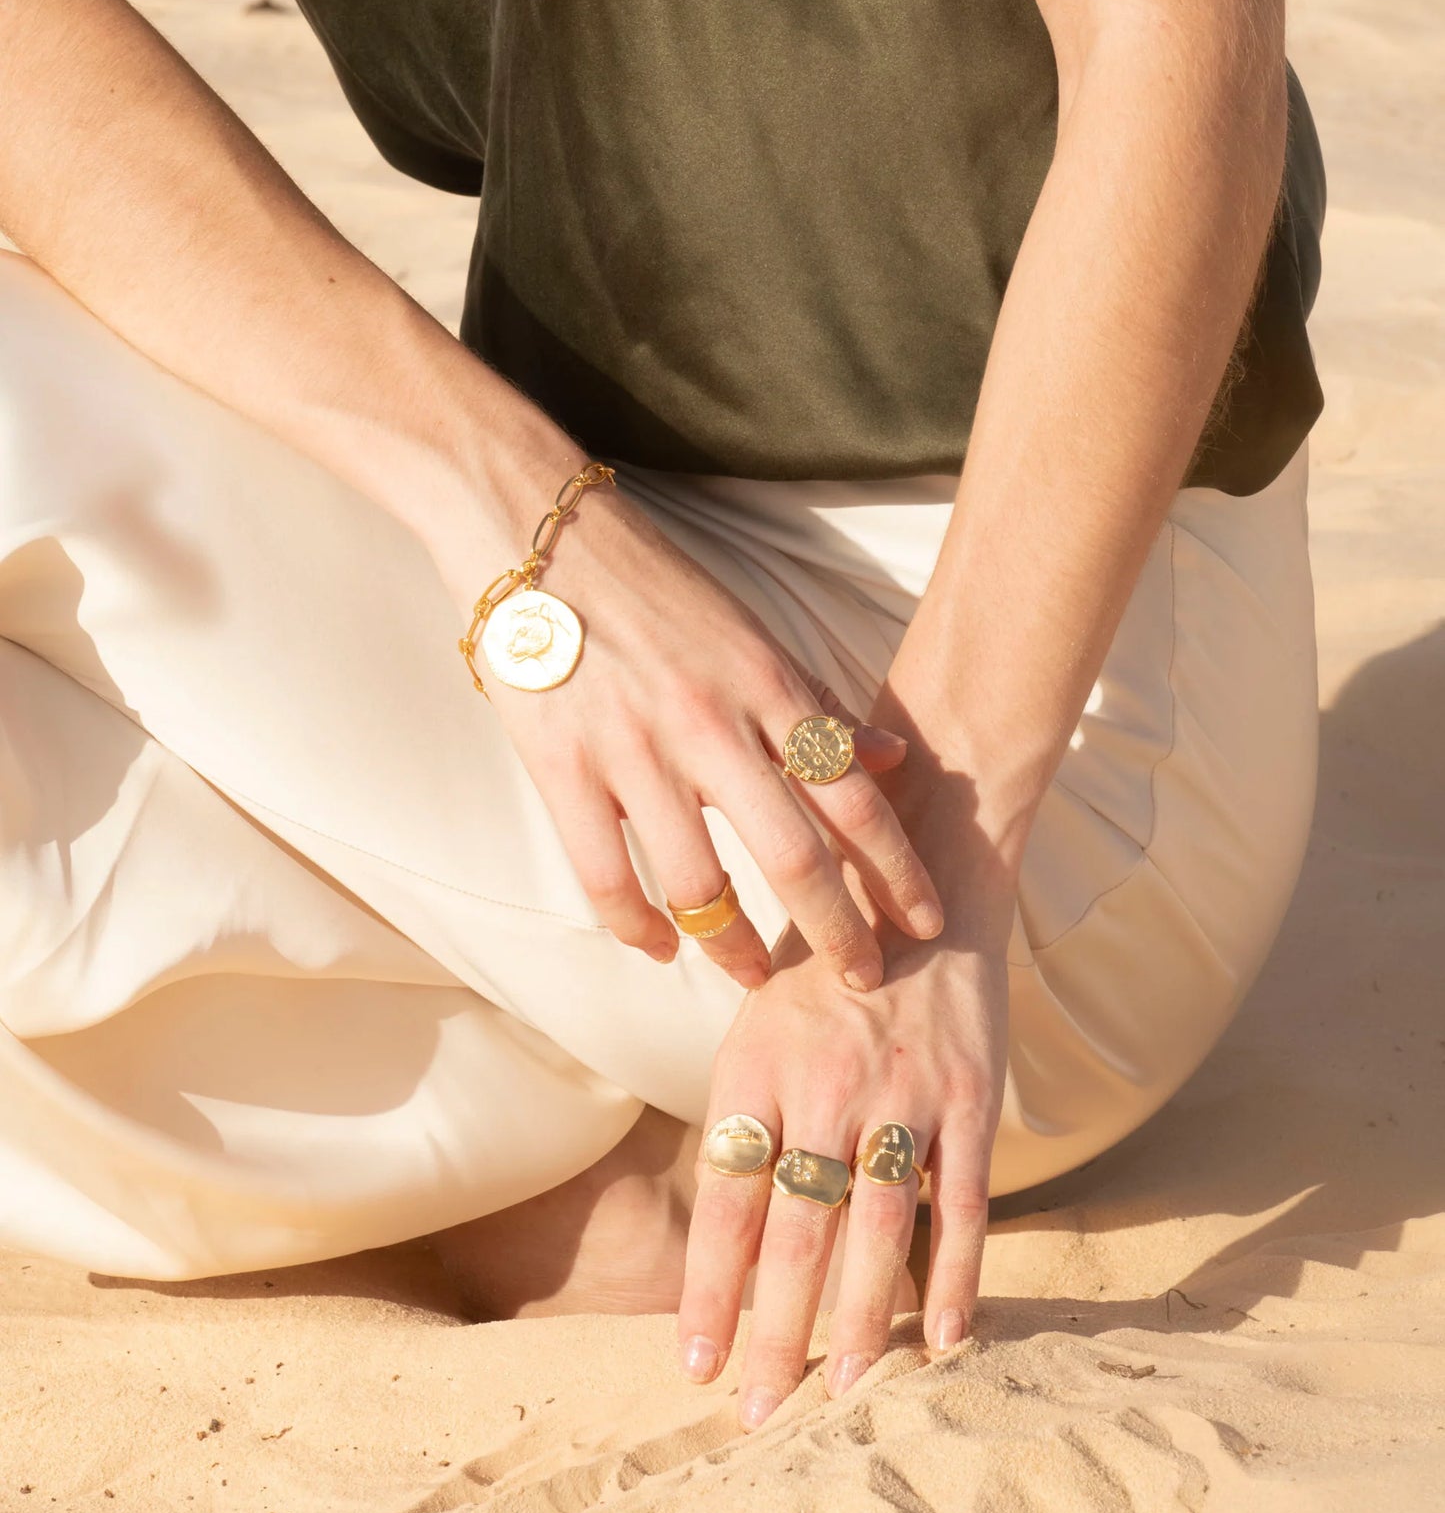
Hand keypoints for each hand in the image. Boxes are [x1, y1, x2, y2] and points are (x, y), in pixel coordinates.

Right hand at [448, 470, 944, 991]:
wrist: (534, 532)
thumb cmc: (649, 582)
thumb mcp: (748, 630)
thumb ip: (814, 701)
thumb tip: (888, 757)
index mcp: (765, 685)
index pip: (853, 796)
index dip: (897, 869)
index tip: (926, 919)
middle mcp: (710, 723)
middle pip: (795, 856)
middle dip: (839, 932)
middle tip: (863, 980)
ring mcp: (633, 749)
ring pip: (700, 882)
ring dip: (734, 946)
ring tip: (750, 976)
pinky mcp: (562, 768)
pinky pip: (605, 876)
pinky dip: (637, 927)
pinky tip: (658, 948)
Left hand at [675, 866, 1011, 1423]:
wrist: (917, 880)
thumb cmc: (820, 971)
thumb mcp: (756, 1025)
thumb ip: (743, 1119)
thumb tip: (727, 1235)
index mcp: (755, 1069)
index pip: (723, 1201)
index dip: (709, 1290)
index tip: (694, 1366)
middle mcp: (824, 1086)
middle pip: (795, 1233)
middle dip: (776, 1334)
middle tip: (759, 1414)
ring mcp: (902, 1093)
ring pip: (876, 1231)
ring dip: (860, 1322)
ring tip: (842, 1394)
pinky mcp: (968, 1096)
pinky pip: (965, 1203)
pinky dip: (957, 1276)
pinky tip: (946, 1338)